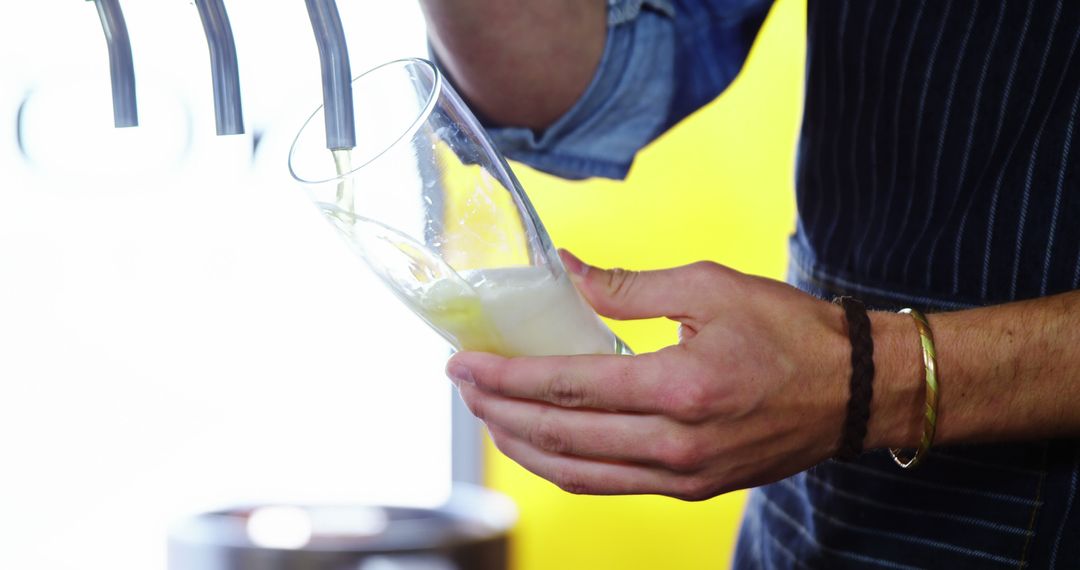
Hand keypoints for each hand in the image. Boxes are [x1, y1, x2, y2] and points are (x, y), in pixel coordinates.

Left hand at [446, 251, 855, 499]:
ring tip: (488, 416)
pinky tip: (540, 443)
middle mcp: (677, 444)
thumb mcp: (710, 286)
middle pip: (560, 435)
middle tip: (463, 386)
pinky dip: (563, 465)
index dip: (505, 376)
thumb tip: (563, 269)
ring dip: (521, 446)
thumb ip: (628, 285)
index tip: (464, 362)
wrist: (856, 390)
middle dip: (498, 411)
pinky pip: (608, 484)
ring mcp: (682, 476)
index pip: (567, 387)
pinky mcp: (689, 488)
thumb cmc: (790, 331)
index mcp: (680, 389)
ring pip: (576, 472)